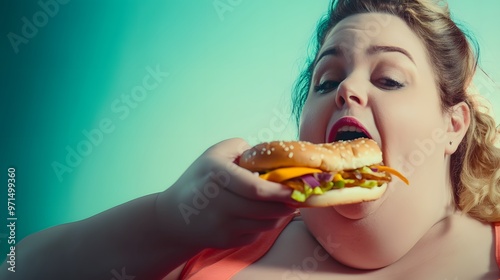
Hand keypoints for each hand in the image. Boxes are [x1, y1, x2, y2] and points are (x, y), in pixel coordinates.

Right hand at [155, 138, 298, 249]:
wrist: (175, 215)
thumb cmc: (200, 178)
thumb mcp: (215, 153)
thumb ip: (243, 149)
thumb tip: (272, 159)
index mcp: (215, 175)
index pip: (255, 188)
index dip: (279, 191)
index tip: (296, 189)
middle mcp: (217, 202)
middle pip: (264, 209)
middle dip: (286, 204)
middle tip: (298, 197)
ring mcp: (221, 225)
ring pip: (265, 223)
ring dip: (280, 215)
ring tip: (284, 204)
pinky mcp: (226, 240)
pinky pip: (257, 233)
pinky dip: (265, 224)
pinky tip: (263, 214)